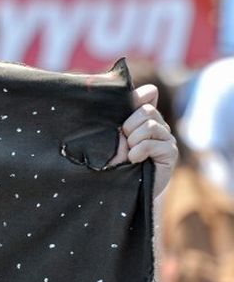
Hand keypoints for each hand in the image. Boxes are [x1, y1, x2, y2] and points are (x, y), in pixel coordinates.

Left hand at [107, 84, 177, 198]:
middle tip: (124, 141)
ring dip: (133, 140)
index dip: (137, 97)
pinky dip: (138, 151)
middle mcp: (158, 124)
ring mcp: (166, 137)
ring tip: (129, 153)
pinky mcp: (171, 152)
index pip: (149, 93)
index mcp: (143, 116)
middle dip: (129, 125)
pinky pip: (152, 143)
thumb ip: (116, 117)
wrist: (123, 188)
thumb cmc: (113, 160)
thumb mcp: (110, 135)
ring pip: (150, 125)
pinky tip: (134, 159)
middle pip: (146, 110)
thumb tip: (122, 96)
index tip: (124, 112)